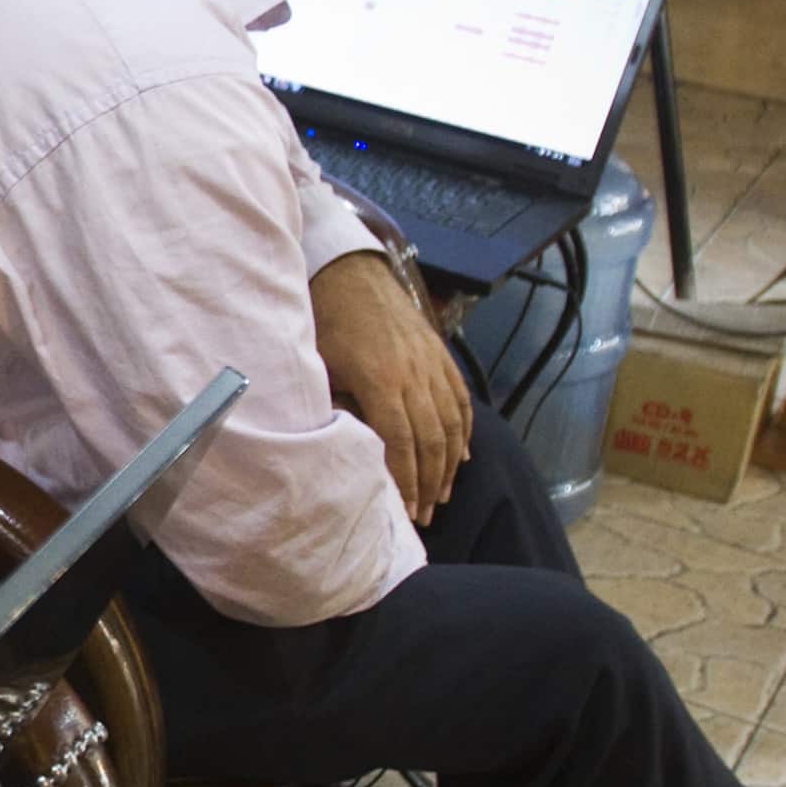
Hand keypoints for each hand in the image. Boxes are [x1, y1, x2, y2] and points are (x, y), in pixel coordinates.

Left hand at [310, 248, 472, 523]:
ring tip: (443, 495)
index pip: (400, 445)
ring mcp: (432, 364)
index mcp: (381, 381)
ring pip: (451, 425)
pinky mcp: (441, 355)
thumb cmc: (325, 320)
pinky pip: (460, 400)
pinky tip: (462, 456)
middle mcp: (414, 376)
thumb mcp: (321, 367)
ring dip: (450, 465)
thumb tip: (348, 451)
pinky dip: (464, 431)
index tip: (406, 511)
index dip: (406, 482)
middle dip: (430, 483)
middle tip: (426, 516)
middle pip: (431, 442)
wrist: (349, 270)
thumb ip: (338, 408)